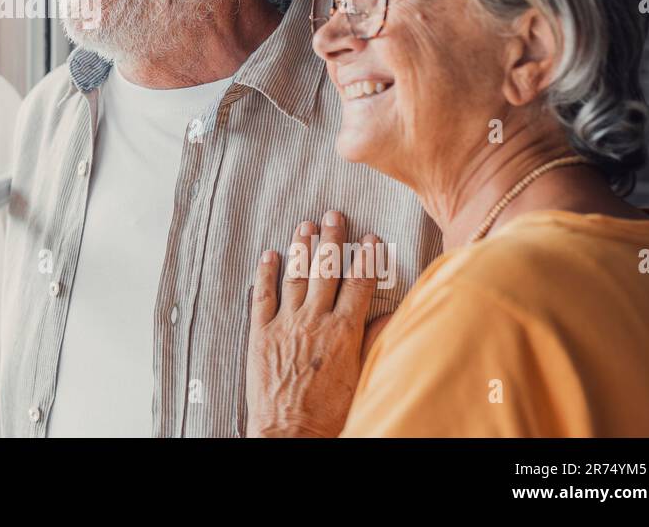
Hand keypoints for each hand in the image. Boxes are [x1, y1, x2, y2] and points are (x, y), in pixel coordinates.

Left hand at [245, 211, 380, 437]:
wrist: (290, 434)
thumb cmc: (331, 413)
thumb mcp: (363, 378)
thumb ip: (374, 343)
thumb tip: (388, 315)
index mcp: (344, 331)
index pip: (359, 284)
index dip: (366, 258)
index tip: (371, 238)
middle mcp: (314, 320)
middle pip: (326, 270)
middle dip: (331, 239)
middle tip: (333, 215)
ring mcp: (285, 324)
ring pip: (294, 276)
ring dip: (300, 247)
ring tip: (304, 225)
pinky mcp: (260, 334)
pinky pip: (262, 296)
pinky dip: (265, 274)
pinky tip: (268, 255)